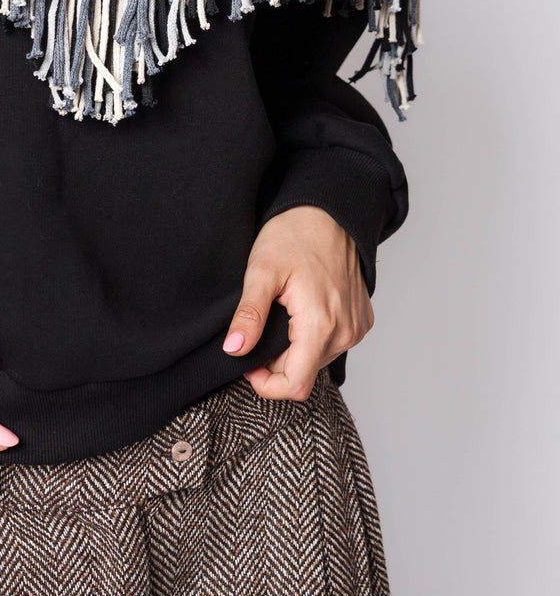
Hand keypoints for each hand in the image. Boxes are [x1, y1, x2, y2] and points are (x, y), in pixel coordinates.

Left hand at [221, 206, 373, 400]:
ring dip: (293, 347)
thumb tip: (234, 349)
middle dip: (275, 361)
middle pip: (303, 372)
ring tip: (280, 312)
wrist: (329, 210)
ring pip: (316, 360)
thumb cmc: (294, 234)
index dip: (265, 384)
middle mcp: (346, 333)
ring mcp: (357, 327)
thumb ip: (249, 314)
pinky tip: (300, 309)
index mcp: (321, 324)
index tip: (247, 362)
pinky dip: (311, 337)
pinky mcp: (361, 320)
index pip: (295, 385)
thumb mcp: (261, 270)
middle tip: (257, 327)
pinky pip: (332, 344)